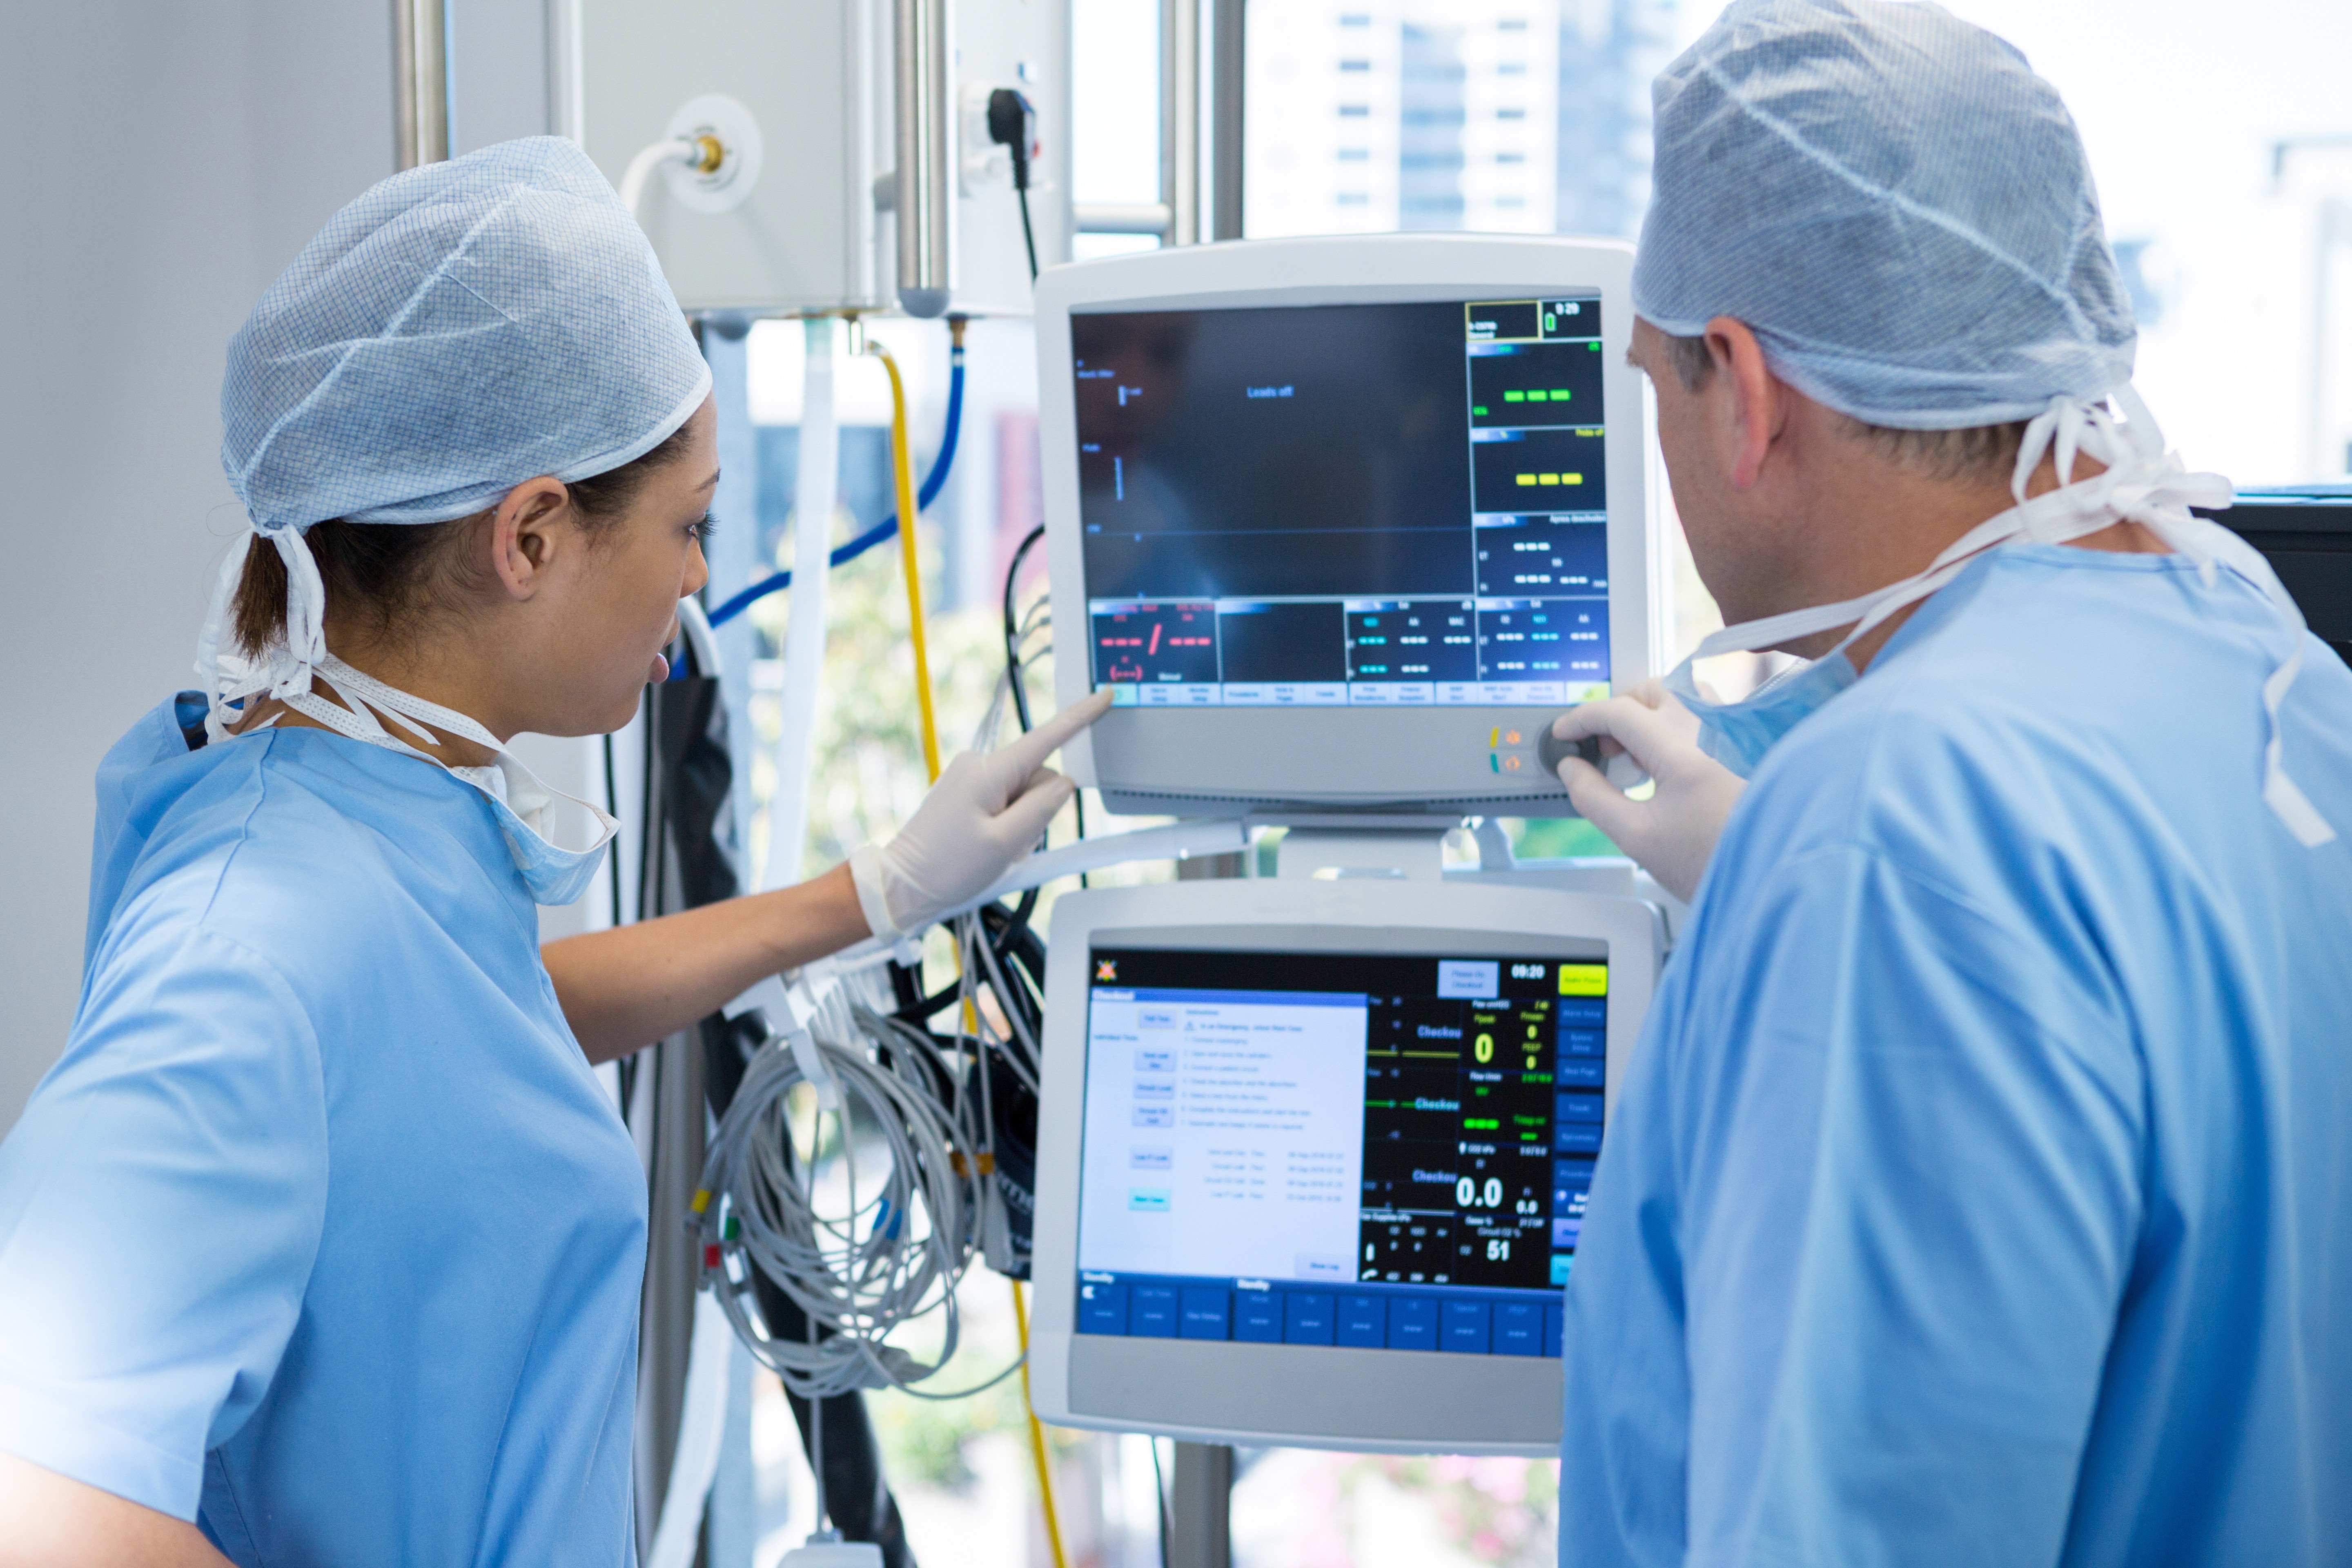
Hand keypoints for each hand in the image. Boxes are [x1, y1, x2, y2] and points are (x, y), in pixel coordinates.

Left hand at [851, 691, 1113, 936]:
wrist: (903, 885)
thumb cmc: (945, 868)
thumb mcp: (1005, 844)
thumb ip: (1042, 810)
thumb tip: (1064, 784)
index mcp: (988, 771)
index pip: (1046, 738)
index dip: (1080, 718)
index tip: (1104, 696)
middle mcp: (979, 765)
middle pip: (1038, 779)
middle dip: (1038, 813)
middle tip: (1010, 847)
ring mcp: (971, 779)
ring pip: (1025, 796)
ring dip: (1022, 826)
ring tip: (994, 852)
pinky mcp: (968, 793)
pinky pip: (1006, 804)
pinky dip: (1008, 827)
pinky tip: (988, 848)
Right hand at [1552, 680, 1744, 904]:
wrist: (1770, 878)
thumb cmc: (1711, 863)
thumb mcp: (1636, 837)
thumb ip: (1593, 798)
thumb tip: (1571, 769)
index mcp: (1681, 749)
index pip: (1617, 711)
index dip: (1581, 718)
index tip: (1565, 732)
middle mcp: (1711, 729)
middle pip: (1649, 691)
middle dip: (1616, 712)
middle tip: (1603, 749)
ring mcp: (1733, 732)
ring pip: (1679, 696)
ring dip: (1648, 714)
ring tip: (1638, 756)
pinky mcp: (1746, 743)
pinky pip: (1704, 712)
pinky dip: (1676, 723)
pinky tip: (1670, 762)